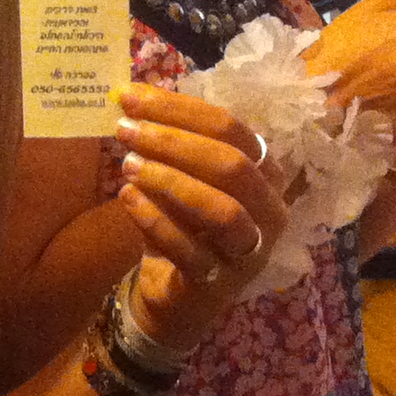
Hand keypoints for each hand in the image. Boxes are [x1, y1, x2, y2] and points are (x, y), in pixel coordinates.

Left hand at [108, 86, 286, 330]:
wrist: (178, 298)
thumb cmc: (183, 227)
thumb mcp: (179, 179)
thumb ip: (167, 143)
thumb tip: (132, 97)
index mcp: (264, 172)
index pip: (230, 128)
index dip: (181, 110)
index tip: (132, 97)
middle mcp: (269, 209)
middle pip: (232, 165)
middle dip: (175, 142)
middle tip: (126, 129)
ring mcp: (250, 250)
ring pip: (222, 209)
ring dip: (171, 181)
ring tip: (128, 165)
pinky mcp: (221, 283)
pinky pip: (192, 250)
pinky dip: (157, 220)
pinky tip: (127, 198)